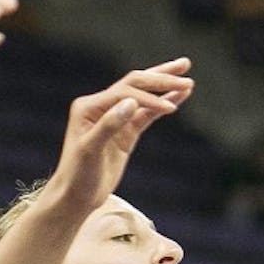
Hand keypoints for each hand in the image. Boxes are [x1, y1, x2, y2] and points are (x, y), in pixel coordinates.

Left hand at [41, 58, 194, 212]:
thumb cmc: (78, 174)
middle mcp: (102, 106)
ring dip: (165, 85)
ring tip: (188, 78)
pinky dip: (164, 104)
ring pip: (144, 95)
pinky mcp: (126, 132)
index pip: (125, 92)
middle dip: (161, 76)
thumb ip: (109, 124)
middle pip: (136, 84)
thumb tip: (132, 102)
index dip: (149, 97)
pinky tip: (179, 98)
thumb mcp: (91, 150)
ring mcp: (115, 118)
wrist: (76, 196)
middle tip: (185, 67)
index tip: (169, 109)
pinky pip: (148, 114)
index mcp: (89, 106)